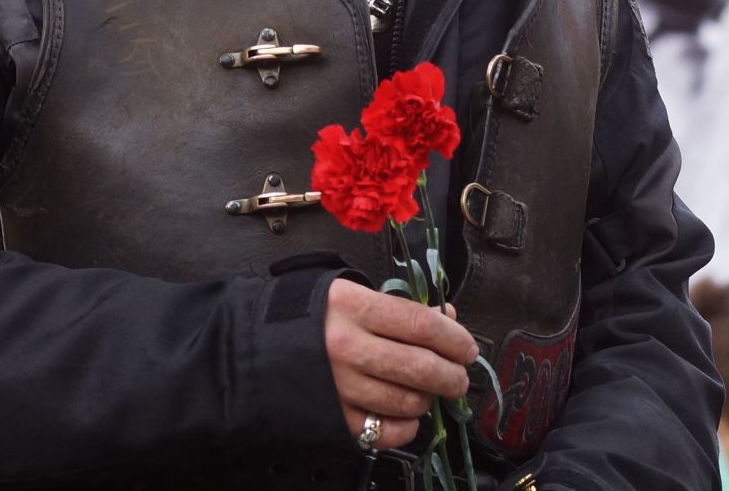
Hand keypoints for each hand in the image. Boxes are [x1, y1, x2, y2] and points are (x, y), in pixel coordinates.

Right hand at [325, 279, 476, 450]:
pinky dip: (407, 426)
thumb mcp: (353, 296)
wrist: (260, 349)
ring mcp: (341, 385)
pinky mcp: (336, 417)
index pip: (421, 324)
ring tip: (429, 391)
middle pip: (420, 366)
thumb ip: (401, 307)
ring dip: (430, 399)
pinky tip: (407, 414)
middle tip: (459, 376)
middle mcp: (347, 347)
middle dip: (452, 375)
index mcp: (353, 307)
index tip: (467, 348)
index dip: (455, 338)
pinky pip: (387, 431)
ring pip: (408, 400)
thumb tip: (448, 318)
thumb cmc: (315, 319)